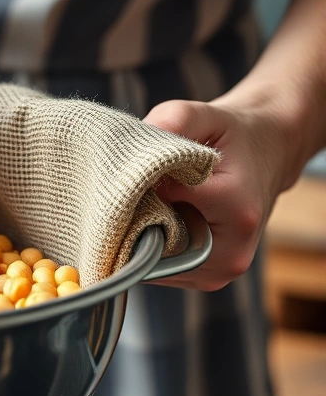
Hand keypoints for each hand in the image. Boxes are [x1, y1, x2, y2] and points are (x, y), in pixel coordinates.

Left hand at [143, 94, 307, 290]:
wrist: (267, 155)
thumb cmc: (230, 136)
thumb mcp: (202, 115)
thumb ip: (170, 122)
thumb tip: (133, 145)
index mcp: (234, 209)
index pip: (156, 207)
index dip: (133, 188)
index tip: (129, 171)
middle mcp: (232, 252)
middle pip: (151, 245)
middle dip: (131, 217)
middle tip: (129, 188)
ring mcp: (219, 273)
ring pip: (151, 263)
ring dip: (138, 234)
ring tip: (148, 201)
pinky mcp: (206, 279)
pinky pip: (159, 269)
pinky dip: (149, 245)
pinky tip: (155, 218)